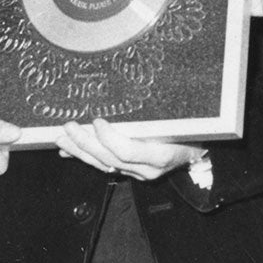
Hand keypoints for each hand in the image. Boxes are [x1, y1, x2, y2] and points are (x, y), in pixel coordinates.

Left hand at [54, 117, 203, 179]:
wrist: (200, 152)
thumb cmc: (193, 129)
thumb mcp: (182, 119)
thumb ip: (159, 112)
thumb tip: (134, 89)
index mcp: (162, 154)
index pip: (128, 151)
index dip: (109, 138)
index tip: (97, 121)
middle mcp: (148, 169)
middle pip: (110, 159)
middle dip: (86, 143)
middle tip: (70, 126)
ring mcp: (138, 173)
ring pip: (104, 165)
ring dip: (80, 152)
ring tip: (62, 139)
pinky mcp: (130, 173)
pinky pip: (105, 166)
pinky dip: (85, 158)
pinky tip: (68, 152)